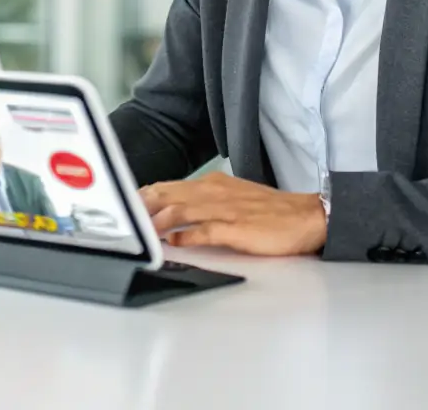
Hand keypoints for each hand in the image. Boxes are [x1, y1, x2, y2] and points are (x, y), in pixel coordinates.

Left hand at [138, 172, 326, 255]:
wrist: (307, 216)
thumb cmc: (271, 211)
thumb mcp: (234, 198)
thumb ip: (204, 203)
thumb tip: (175, 215)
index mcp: (213, 184)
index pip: (169, 186)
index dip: (144, 195)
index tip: (125, 204)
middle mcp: (215, 192)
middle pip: (168, 194)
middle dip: (141, 205)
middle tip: (120, 216)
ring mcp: (225, 210)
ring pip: (181, 210)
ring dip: (156, 220)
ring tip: (138, 230)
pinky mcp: (236, 229)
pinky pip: (205, 231)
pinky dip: (185, 237)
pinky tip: (173, 243)